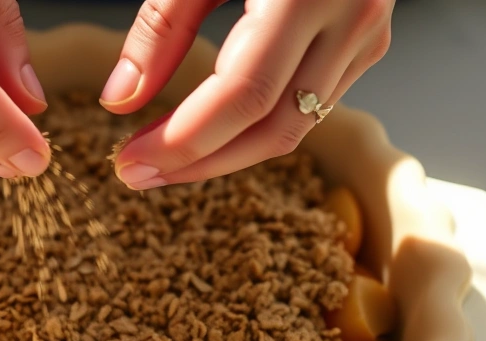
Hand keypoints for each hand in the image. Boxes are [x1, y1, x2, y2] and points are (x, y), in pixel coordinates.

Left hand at [102, 0, 392, 188]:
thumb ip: (160, 28)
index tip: (129, 162)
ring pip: (294, 127)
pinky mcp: (365, 44)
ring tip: (165, 159)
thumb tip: (120, 101)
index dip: (183, 141)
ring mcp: (366, 36)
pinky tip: (211, 131)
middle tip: (139, 175)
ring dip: (226, 154)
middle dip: (200, 163)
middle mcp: (350, 19)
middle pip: (273, 128)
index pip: (243, 95)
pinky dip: (254, 128)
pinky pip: (308, 107)